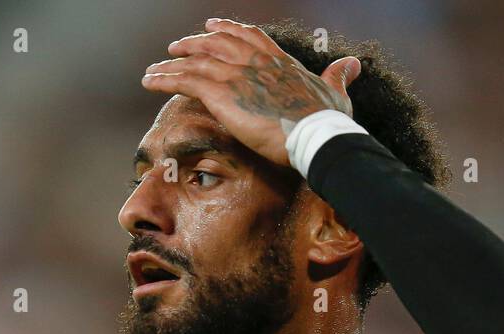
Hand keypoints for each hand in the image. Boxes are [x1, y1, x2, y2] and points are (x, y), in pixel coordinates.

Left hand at [141, 17, 361, 168]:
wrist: (316, 136)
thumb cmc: (328, 122)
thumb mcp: (336, 92)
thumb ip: (338, 76)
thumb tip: (353, 65)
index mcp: (278, 61)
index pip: (248, 37)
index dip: (228, 30)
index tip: (213, 27)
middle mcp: (254, 61)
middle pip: (216, 44)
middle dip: (194, 44)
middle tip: (176, 47)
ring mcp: (237, 75)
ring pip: (195, 62)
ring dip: (171, 64)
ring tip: (155, 69)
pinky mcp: (222, 93)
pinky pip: (184, 81)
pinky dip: (164, 79)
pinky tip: (150, 81)